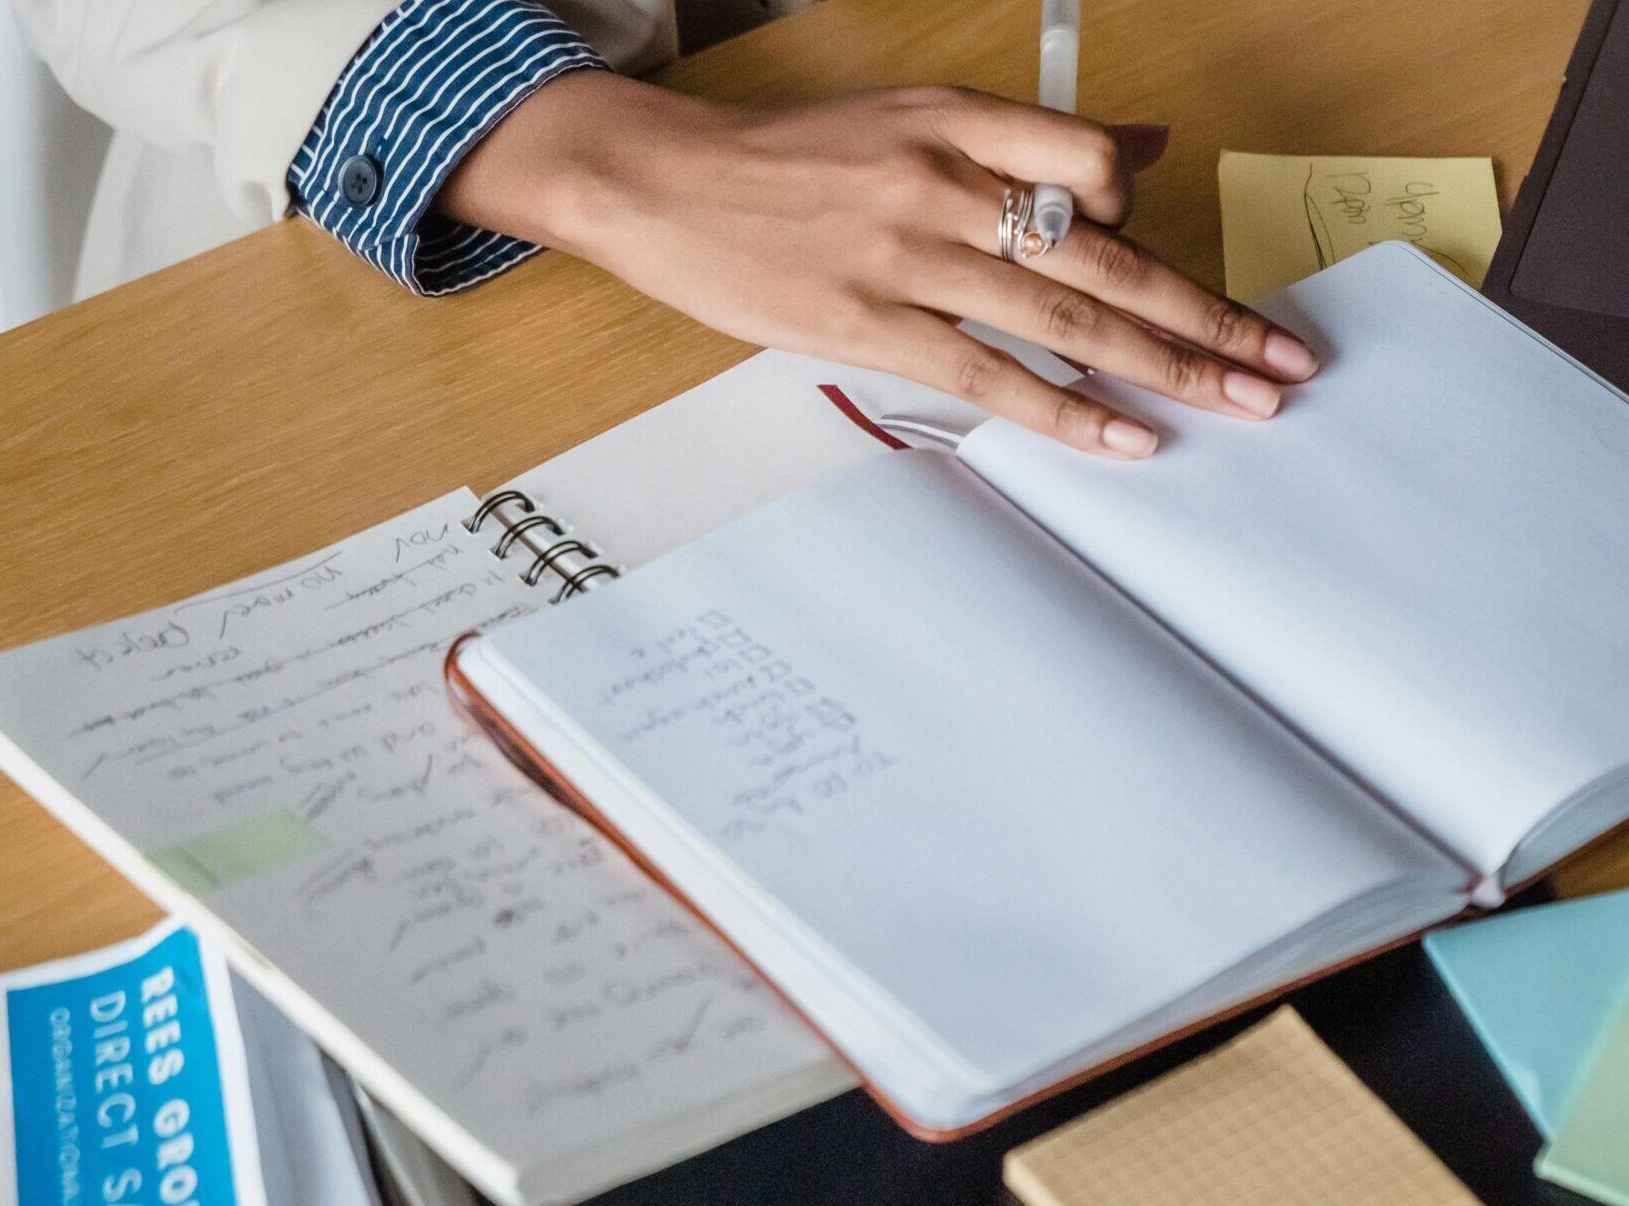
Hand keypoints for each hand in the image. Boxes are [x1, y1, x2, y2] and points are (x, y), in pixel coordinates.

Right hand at [439, 73, 1318, 459]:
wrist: (663, 182)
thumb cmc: (782, 160)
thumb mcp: (906, 117)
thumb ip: (1018, 140)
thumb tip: (1136, 151)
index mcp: (959, 120)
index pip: (1097, 164)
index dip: (1160, 225)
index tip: (1201, 282)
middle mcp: (947, 182)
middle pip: (1108, 253)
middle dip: (1208, 315)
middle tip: (1282, 362)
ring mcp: (909, 255)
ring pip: (1066, 318)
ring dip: (1166, 367)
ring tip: (1241, 403)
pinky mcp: (869, 324)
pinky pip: (991, 375)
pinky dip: (1068, 409)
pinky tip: (1128, 437)